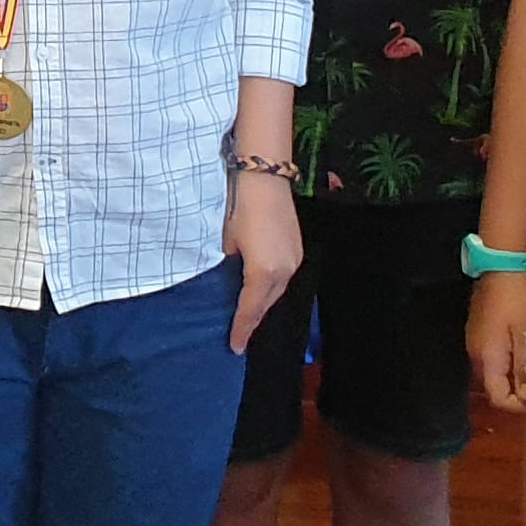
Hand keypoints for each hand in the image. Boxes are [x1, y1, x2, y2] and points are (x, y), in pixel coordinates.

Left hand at [225, 171, 300, 352]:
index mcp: (263, 272)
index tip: (235, 347)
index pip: (250, 309)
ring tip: (250, 317)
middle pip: (267, 304)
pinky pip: (284, 279)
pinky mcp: (298, 250)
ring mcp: (295, 260)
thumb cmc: (240, 207)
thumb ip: (230, 264)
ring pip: (278, 292)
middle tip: (240, 337)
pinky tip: (262, 290)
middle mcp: (284, 271)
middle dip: (254, 321)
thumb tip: (231, 274)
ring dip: (264, 304)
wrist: (266, 178)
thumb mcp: (227, 241)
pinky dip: (272, 289)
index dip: (242, 329)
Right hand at [467, 270, 525, 413]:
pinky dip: (515, 354)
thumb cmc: (518, 296)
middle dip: (522, 388)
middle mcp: (476, 350)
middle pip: (498, 384)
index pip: (499, 398)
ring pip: (499, 367)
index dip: (522, 405)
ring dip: (520, 371)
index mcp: (486, 356)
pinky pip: (499, 350)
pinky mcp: (484, 323)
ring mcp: (478, 335)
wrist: (504, 258)